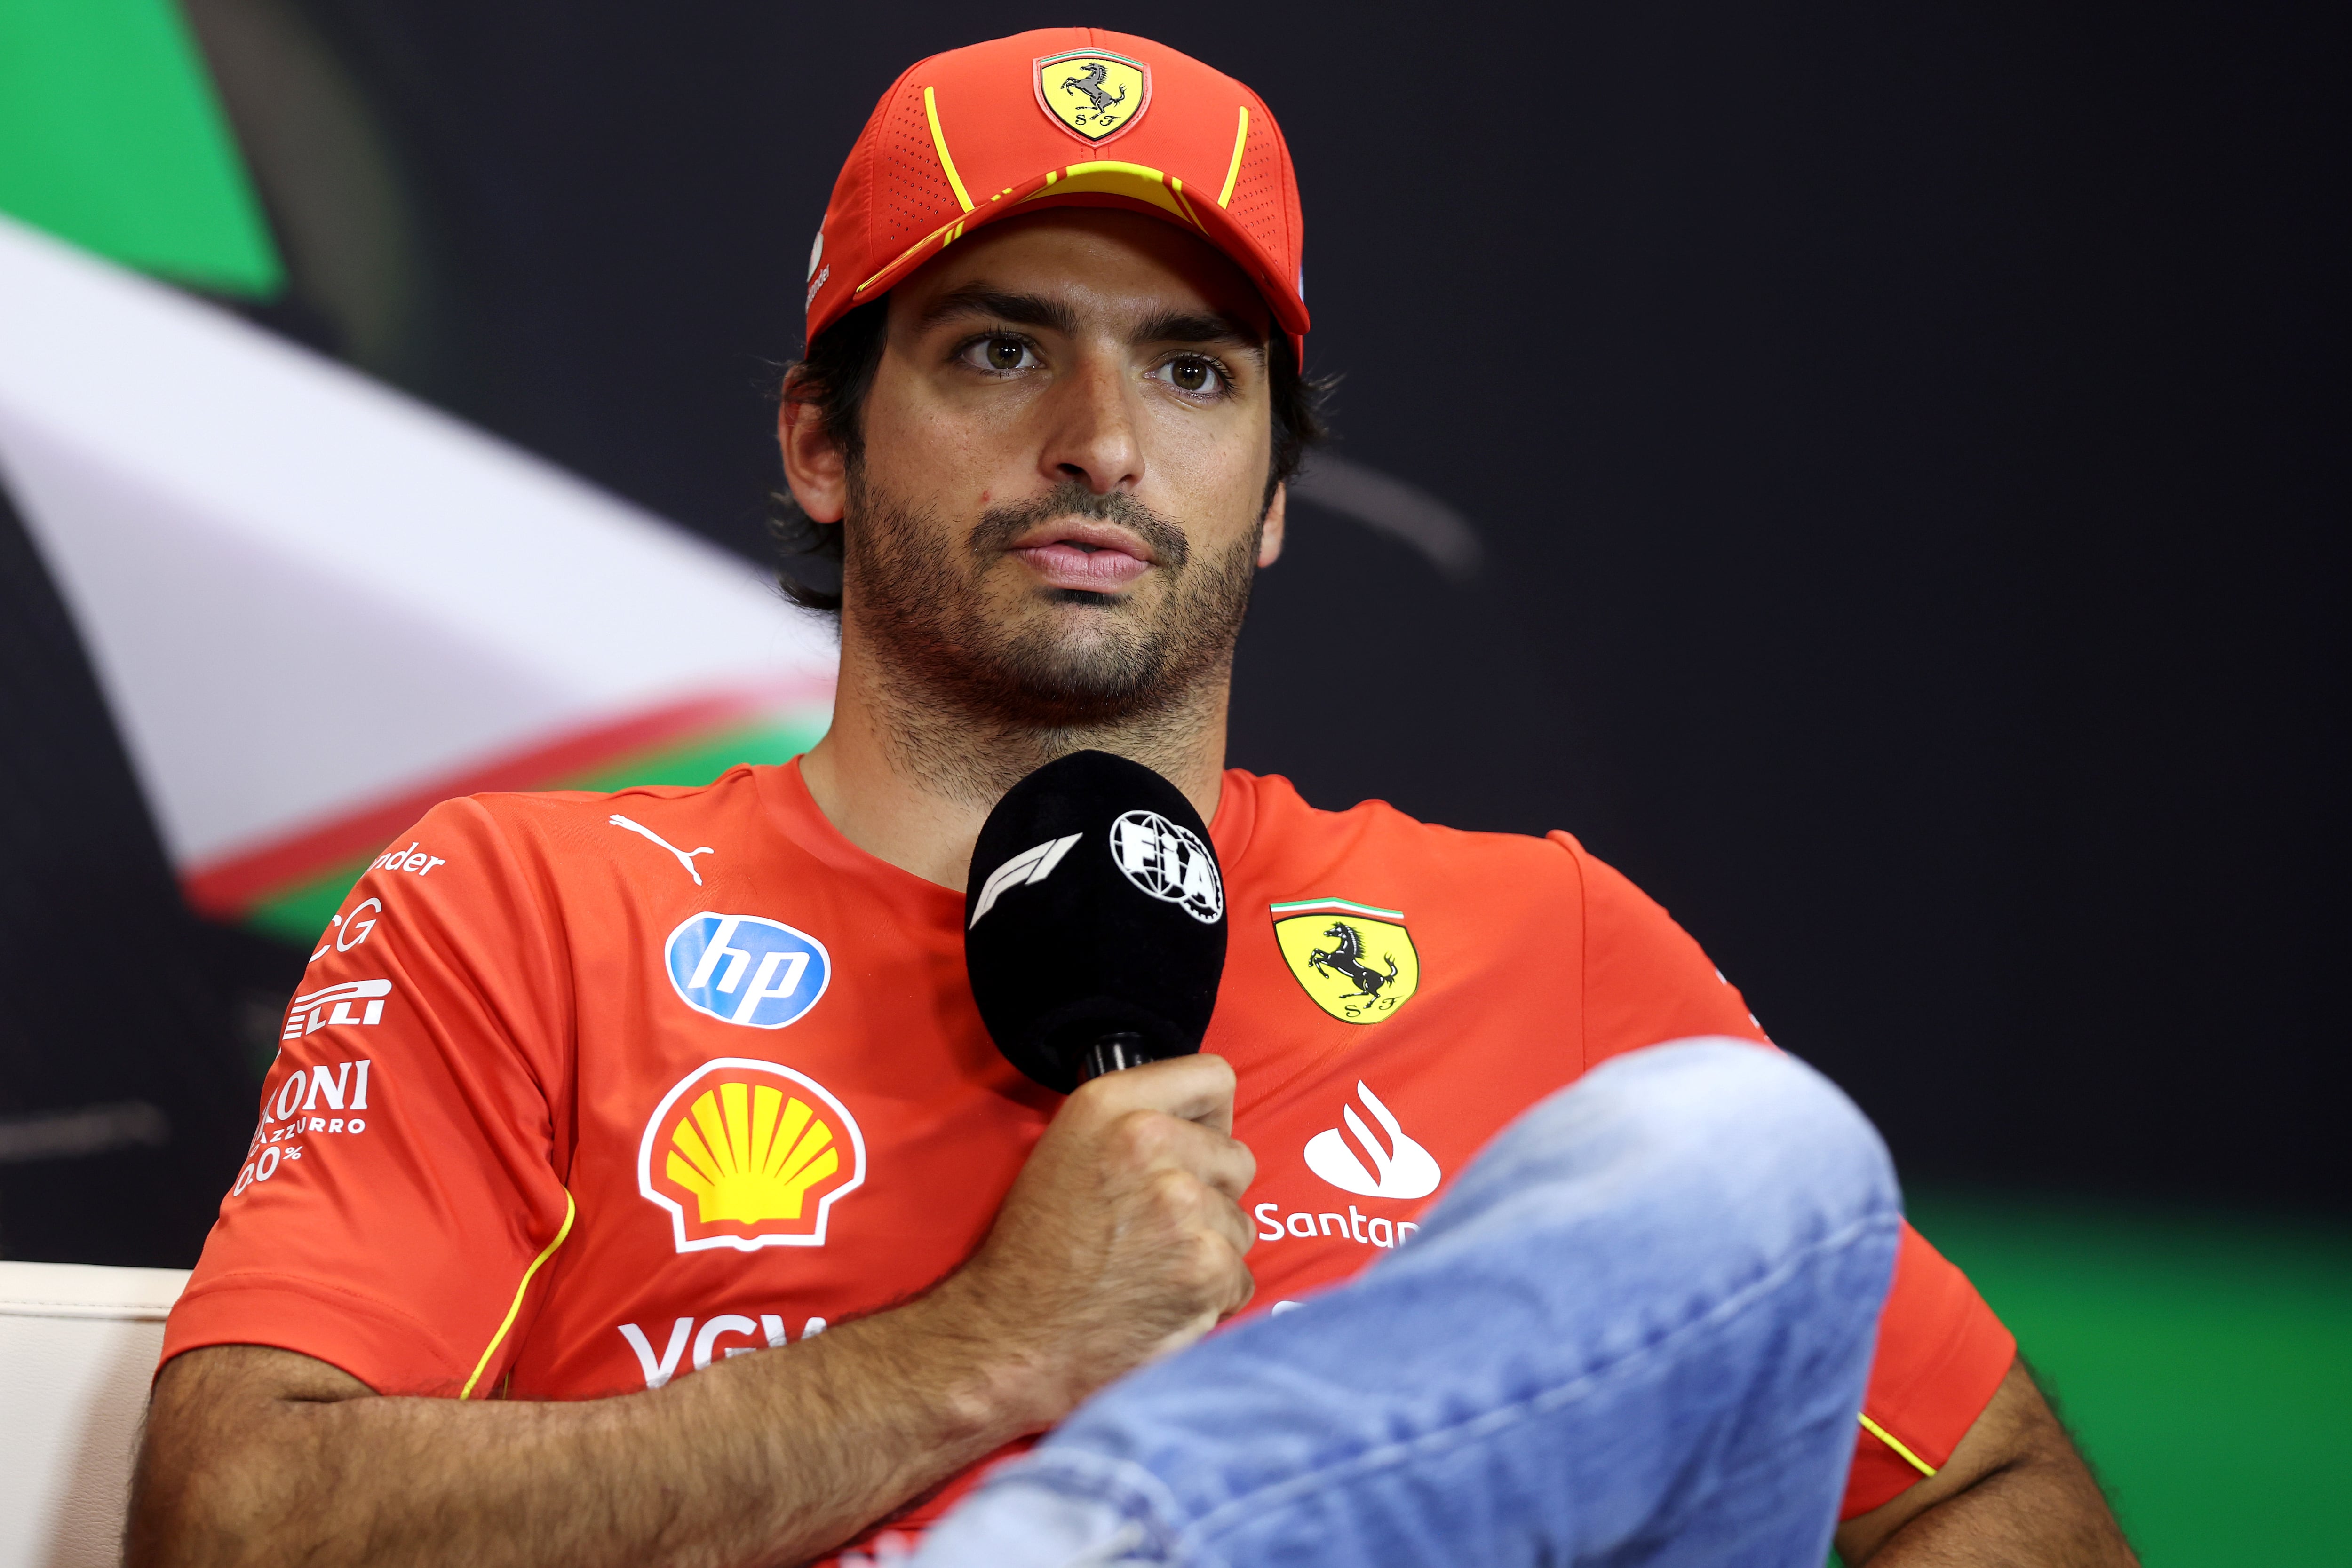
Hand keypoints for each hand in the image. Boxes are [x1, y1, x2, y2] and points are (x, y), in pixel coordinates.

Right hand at [935, 1053, 1256, 1428]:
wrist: (1012, 1337)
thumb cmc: (1036, 1251)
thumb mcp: (1069, 1149)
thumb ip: (1135, 1122)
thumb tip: (1202, 1126)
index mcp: (1113, 1104)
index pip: (1213, 1077)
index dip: (1209, 1119)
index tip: (1194, 1146)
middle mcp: (1151, 1142)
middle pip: (1236, 1158)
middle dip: (1210, 1194)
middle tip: (1155, 1226)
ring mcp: (1183, 1205)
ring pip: (1241, 1222)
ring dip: (1209, 1249)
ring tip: (1150, 1266)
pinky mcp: (1206, 1266)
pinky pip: (1241, 1277)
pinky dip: (1211, 1297)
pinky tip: (1161, 1300)